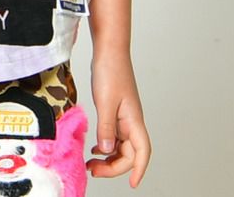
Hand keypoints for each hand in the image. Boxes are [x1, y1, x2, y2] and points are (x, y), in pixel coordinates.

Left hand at [86, 51, 151, 187]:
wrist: (109, 50)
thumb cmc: (110, 71)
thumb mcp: (105, 101)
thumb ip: (106, 128)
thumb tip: (107, 151)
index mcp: (133, 120)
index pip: (142, 152)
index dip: (138, 170)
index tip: (133, 184)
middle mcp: (131, 121)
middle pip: (129, 153)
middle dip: (114, 167)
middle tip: (94, 171)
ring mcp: (124, 116)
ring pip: (121, 145)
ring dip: (109, 157)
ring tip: (92, 164)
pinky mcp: (115, 110)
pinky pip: (114, 134)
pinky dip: (105, 144)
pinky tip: (95, 148)